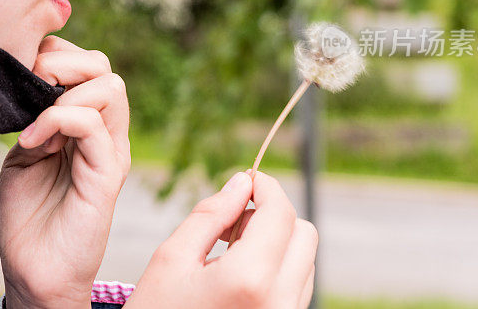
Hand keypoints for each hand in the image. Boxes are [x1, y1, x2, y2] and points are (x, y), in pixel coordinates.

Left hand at [0, 35, 130, 308]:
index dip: (54, 56)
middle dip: (61, 63)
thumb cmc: (27, 216)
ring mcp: (110, 152)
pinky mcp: (107, 175)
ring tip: (32, 117)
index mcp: (86, 124)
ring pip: (109, 86)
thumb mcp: (25, 152)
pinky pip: (93, 125)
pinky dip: (57, 119)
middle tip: (28, 87)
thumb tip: (34, 79)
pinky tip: (31, 140)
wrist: (33, 271)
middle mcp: (105, 133)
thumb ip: (36, 117)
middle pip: (103, 66)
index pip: (87, 64)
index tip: (20, 76)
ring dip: (62, 89)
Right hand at [125, 171, 316, 308]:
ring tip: (229, 254)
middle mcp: (281, 304)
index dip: (266, 187)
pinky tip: (239, 277)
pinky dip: (277, 270)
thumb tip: (241, 182)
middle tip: (231, 223)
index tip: (247, 180)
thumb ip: (210, 215)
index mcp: (250, 280)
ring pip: (305, 261)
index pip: (281, 213)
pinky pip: (298, 288)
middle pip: (304, 233)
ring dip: (277, 244)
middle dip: (273, 216)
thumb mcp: (171, 259)